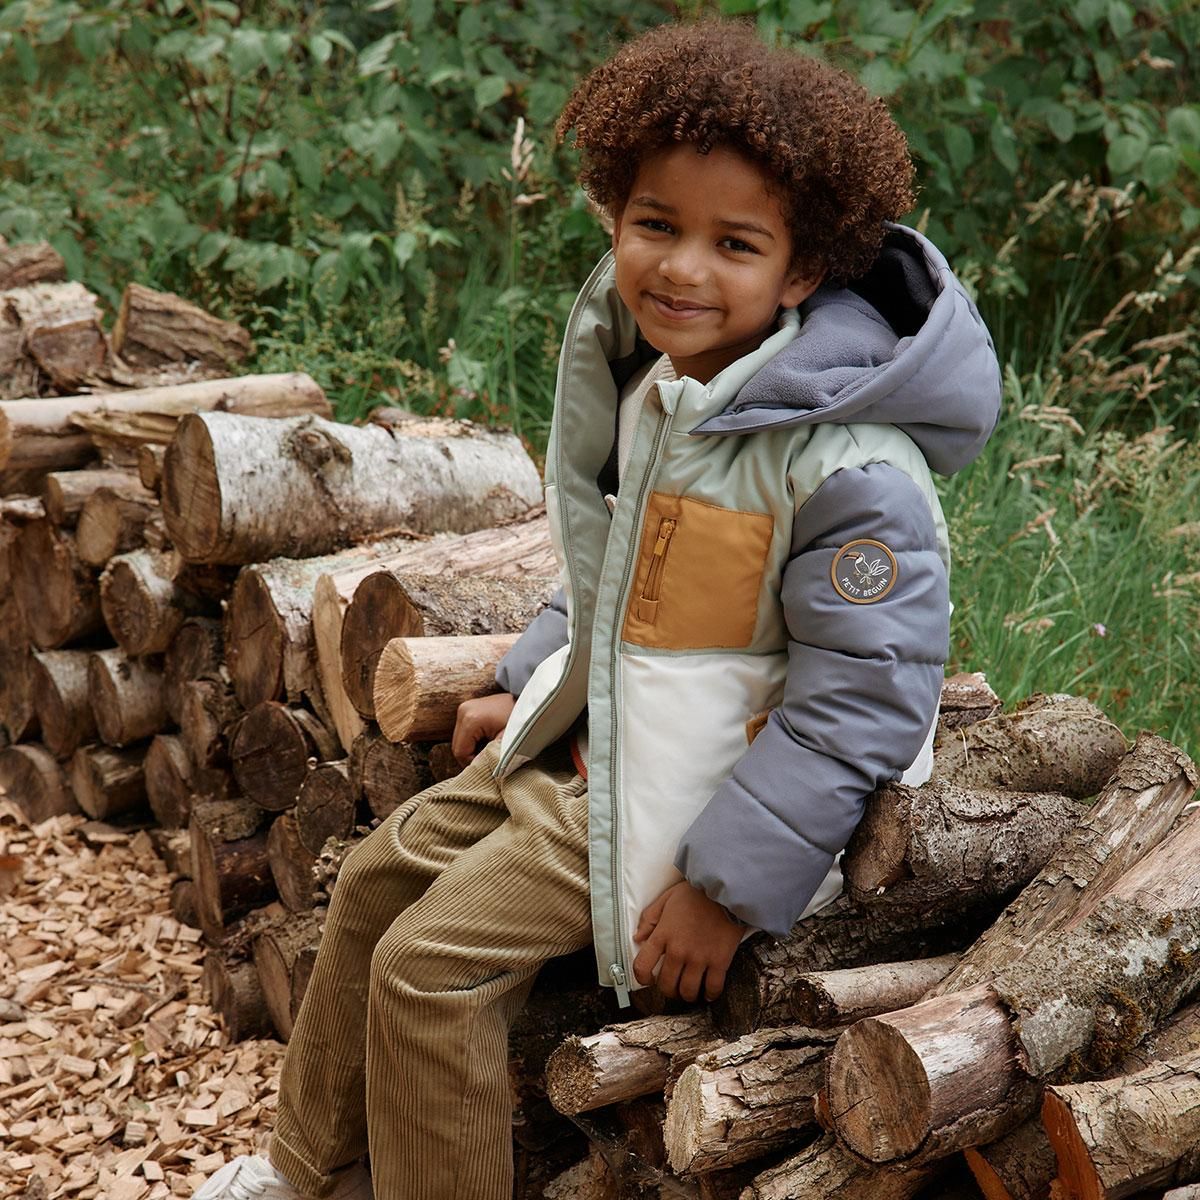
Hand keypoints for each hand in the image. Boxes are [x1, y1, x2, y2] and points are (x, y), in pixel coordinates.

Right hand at [451, 692, 516, 763]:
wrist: (527, 701)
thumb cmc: (520, 720)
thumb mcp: (506, 741)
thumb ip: (490, 756)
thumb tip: (477, 770)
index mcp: (471, 719)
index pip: (460, 752)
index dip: (472, 763)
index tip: (488, 765)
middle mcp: (463, 711)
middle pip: (457, 746)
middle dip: (472, 756)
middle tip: (489, 758)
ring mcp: (464, 708)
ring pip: (459, 740)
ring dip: (472, 748)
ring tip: (490, 747)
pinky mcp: (466, 709)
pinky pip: (464, 732)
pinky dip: (473, 740)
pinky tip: (487, 739)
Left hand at [632, 880, 744, 1002]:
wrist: (726, 889)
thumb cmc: (696, 893)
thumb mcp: (666, 899)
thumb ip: (649, 919)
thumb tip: (638, 938)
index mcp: (662, 935)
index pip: (642, 966)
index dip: (642, 978)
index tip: (648, 980)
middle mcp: (678, 951)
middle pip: (666, 985)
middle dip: (667, 990)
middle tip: (673, 986)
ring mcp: (699, 958)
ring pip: (688, 991)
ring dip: (687, 995)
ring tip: (690, 991)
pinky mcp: (719, 962)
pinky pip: (712, 988)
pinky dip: (709, 994)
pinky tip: (708, 992)